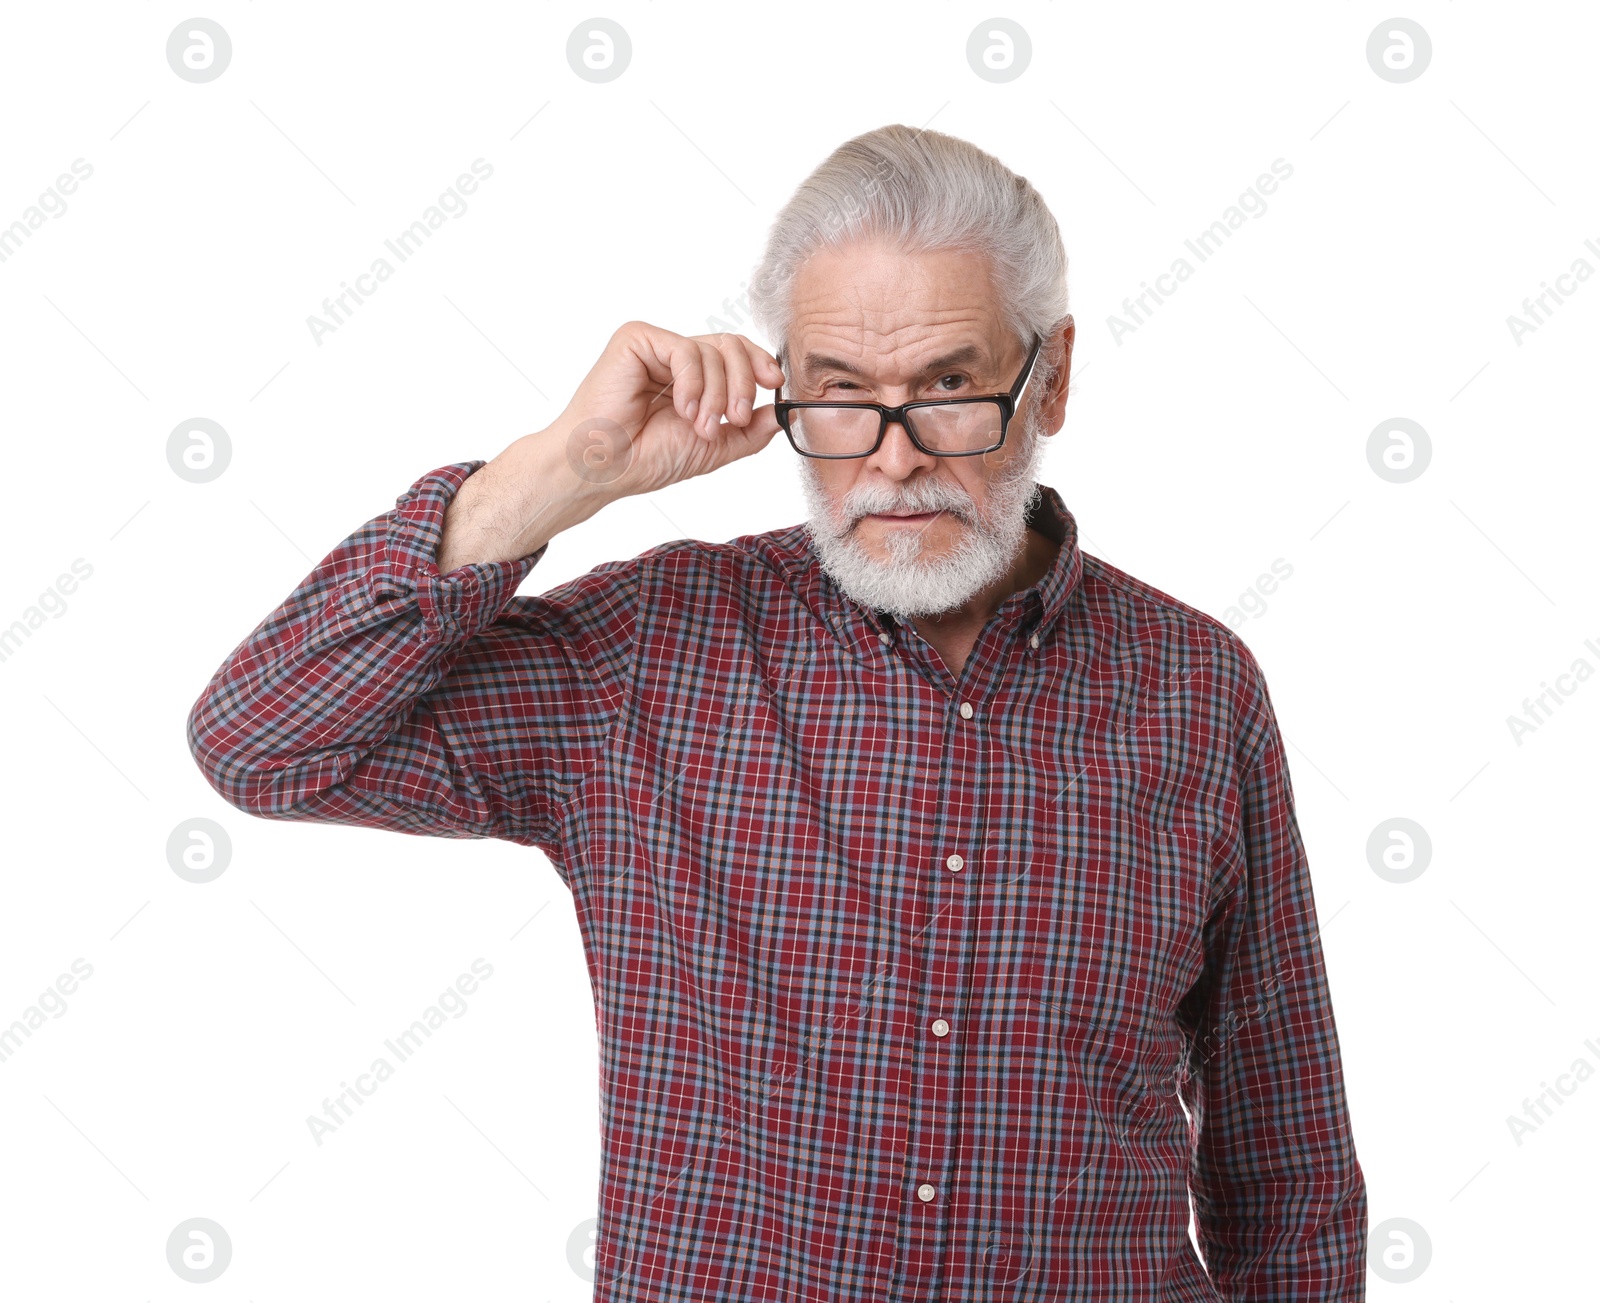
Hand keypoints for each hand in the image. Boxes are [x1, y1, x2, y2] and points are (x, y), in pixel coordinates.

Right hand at [550, 320, 784, 498]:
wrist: (606, 468)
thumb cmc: (645, 459)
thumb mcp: (713, 447)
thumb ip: (749, 431)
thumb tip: (782, 414)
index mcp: (690, 378)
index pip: (735, 353)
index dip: (760, 365)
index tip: (775, 386)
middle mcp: (673, 358)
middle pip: (731, 346)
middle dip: (744, 384)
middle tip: (736, 418)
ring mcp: (655, 347)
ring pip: (714, 350)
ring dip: (716, 395)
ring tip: (699, 426)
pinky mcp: (636, 340)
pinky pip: (686, 350)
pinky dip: (693, 383)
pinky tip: (681, 409)